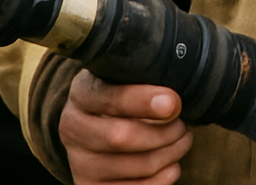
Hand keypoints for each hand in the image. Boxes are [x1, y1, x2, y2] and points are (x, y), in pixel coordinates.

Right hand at [59, 70, 193, 183]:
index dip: (143, 101)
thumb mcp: (123, 81)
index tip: (173, 103)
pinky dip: (163, 178)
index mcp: (82, 94)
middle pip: (123, 137)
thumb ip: (143, 83)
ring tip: (182, 141)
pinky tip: (172, 165)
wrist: (92, 128)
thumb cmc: (118, 99)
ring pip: (137, 165)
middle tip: (182, 125)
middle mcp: (73, 128)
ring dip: (170, 154)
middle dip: (164, 132)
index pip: (111, 99)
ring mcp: (80, 162)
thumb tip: (172, 101)